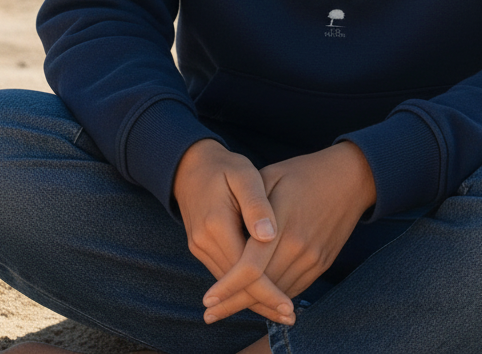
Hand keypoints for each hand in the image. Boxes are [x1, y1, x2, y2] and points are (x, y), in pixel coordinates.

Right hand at [172, 138, 294, 325]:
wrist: (190, 165)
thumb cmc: (225, 167)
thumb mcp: (244, 175)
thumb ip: (256, 204)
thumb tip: (270, 235)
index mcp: (216, 224)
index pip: (244, 271)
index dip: (268, 291)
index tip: (288, 305)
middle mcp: (204, 242)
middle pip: (235, 285)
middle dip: (263, 302)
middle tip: (291, 316)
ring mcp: (200, 247)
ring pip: (229, 284)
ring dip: (253, 298)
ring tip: (282, 309)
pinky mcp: (201, 248)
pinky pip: (225, 273)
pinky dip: (244, 285)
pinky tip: (264, 288)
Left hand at [200, 141, 376, 322]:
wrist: (349, 178)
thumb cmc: (303, 173)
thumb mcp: (271, 176)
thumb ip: (249, 206)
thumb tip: (228, 233)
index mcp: (282, 222)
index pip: (251, 267)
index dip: (228, 286)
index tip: (208, 299)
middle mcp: (299, 246)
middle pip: (262, 287)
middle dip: (233, 303)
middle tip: (209, 314)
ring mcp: (312, 258)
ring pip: (277, 292)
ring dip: (252, 302)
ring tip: (226, 307)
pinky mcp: (322, 264)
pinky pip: (293, 288)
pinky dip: (273, 294)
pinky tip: (256, 295)